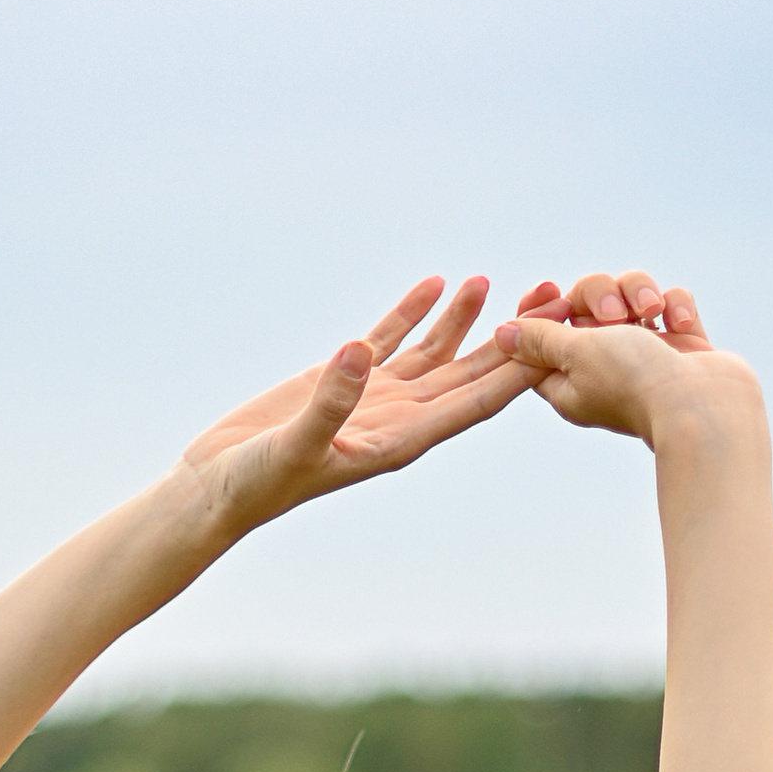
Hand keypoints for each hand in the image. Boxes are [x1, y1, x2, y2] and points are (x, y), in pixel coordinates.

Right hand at [175, 276, 529, 535]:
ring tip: (497, 281)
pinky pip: (389, 339)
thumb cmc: (257, 483)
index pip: (474, 403)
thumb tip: (359, 351)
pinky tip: (435, 283)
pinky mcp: (342, 379)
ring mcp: (373, 398)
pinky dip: (413, 312)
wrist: (218, 490)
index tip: (554, 339)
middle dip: (513, 340)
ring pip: (435, 353)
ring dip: (467, 321)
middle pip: (471, 374)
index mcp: (401, 441)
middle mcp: (398, 419)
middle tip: (552, 298)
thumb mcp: (294, 446)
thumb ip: (328, 402)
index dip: (517, 371)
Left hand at [496, 271, 761, 448]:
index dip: (541, 309)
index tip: (551, 291)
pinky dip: (675, 305)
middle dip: (599, 294)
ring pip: (630, 294)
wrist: (706, 407)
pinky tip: (680, 324)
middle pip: (584, 304)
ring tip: (654, 314)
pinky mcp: (681, 346)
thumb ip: (541, 339)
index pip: (538, 336)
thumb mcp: (577, 354)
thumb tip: (502, 334)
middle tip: (615, 316)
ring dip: (641, 292)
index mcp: (567, 382)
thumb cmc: (636, 383)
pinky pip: (670, 302)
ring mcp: (647, 355)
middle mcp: (604, 369)